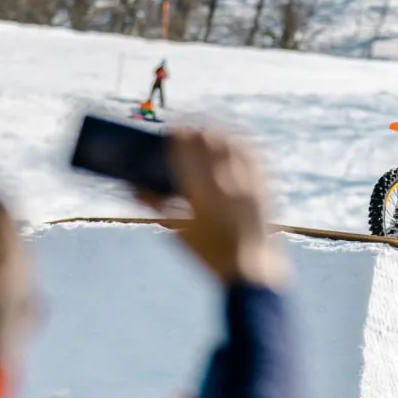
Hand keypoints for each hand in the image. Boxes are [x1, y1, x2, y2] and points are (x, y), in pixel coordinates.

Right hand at [139, 129, 286, 286]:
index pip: (189, 150)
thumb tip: (133, 189)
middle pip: (212, 141)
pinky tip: (232, 140)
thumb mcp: (179, 232)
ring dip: (218, 132)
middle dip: (197, 129)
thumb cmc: (210, 253)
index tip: (171, 130)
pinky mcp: (264, 187)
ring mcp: (249, 184)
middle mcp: (228, 184)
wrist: (251, 269)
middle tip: (186, 128)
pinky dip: (239, 143)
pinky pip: (253, 154)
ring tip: (207, 129)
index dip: (180, 135)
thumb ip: (156, 207)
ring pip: (234, 143)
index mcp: (203, 193)